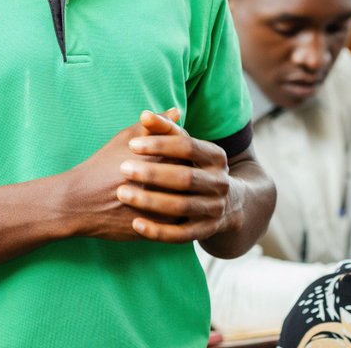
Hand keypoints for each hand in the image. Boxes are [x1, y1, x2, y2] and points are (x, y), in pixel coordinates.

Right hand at [62, 113, 176, 242]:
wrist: (79, 202)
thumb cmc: (102, 166)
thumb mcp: (125, 138)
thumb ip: (155, 125)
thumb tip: (177, 112)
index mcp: (161, 157)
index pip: (189, 149)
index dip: (184, 150)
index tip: (172, 153)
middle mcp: (165, 182)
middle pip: (192, 175)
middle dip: (187, 174)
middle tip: (174, 173)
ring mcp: (163, 207)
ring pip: (188, 201)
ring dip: (185, 195)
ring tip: (171, 191)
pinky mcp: (157, 228)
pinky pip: (179, 222)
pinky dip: (176, 215)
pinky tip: (167, 209)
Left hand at [117, 109, 234, 243]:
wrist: (227, 203)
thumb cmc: (194, 166)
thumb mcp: (186, 147)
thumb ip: (165, 130)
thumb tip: (145, 115)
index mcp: (216, 156)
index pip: (188, 146)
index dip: (160, 144)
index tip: (131, 144)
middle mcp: (220, 183)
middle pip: (185, 177)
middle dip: (153, 173)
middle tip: (124, 169)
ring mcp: (214, 209)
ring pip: (181, 207)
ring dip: (150, 201)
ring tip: (123, 193)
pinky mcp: (205, 231)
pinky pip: (180, 235)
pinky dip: (158, 231)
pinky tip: (136, 224)